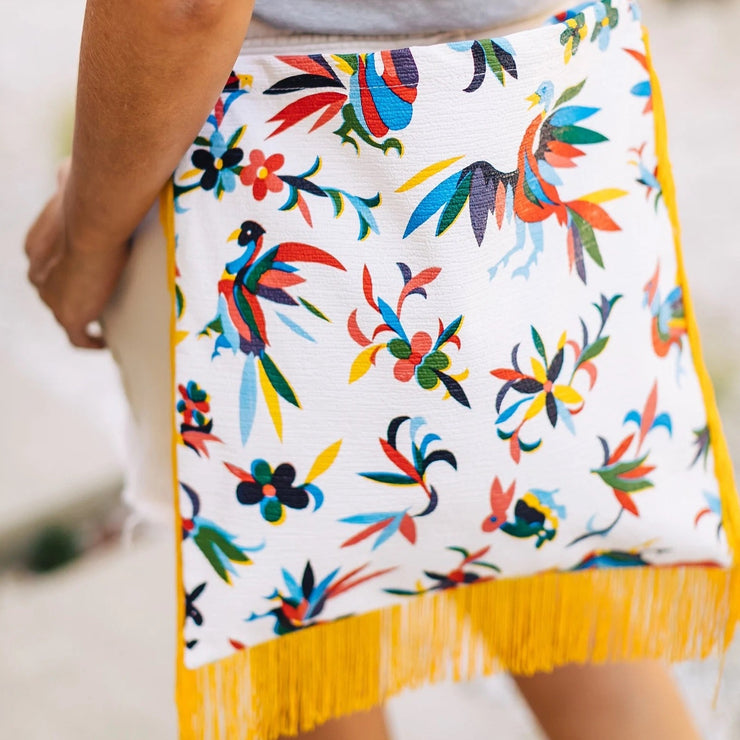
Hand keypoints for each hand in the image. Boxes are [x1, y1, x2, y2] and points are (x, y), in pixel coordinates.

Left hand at [24, 159, 130, 348]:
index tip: (89, 278)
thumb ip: (64, 181)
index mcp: (37, 250)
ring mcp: (52, 300)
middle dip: (76, 298)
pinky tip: (105, 343)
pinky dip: (91, 341)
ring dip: (86, 320)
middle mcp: (38, 277)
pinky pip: (80, 338)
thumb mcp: (68, 184)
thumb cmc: (86, 199)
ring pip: (68, 315)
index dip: (67, 275)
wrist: (92, 222)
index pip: (49, 269)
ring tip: (107, 324)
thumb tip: (64, 170)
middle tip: (102, 301)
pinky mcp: (70, 317)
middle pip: (56, 294)